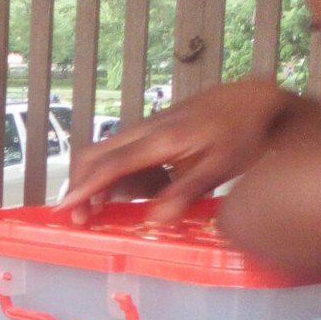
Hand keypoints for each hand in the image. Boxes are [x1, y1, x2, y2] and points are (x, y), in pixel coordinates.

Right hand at [57, 79, 316, 223]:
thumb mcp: (222, 166)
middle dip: (79, 185)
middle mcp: (145, 132)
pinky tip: (137, 195)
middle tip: (79, 217)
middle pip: (93, 154)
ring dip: (95, 183)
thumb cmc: (242, 132)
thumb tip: (154, 220)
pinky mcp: (150, 133)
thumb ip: (187, 192)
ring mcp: (145, 131)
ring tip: (101, 212)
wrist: (253, 99)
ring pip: (103, 154)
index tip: (67, 208)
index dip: (86, 188)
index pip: (111, 164)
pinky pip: (120, 155)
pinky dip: (115, 177)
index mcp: (161, 140)